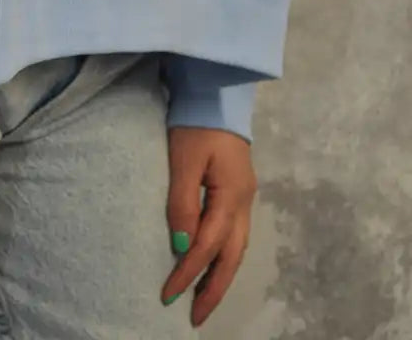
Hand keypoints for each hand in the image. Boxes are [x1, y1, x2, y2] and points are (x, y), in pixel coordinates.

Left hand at [160, 126, 256, 327]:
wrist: (216, 93)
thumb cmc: (196, 124)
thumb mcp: (185, 160)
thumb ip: (182, 203)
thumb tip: (180, 246)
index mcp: (232, 196)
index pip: (208, 245)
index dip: (188, 272)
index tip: (168, 295)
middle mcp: (244, 202)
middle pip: (232, 257)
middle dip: (215, 289)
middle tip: (196, 318)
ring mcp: (244, 196)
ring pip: (237, 248)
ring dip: (221, 275)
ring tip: (204, 300)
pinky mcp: (238, 190)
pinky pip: (234, 234)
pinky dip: (224, 256)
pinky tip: (214, 263)